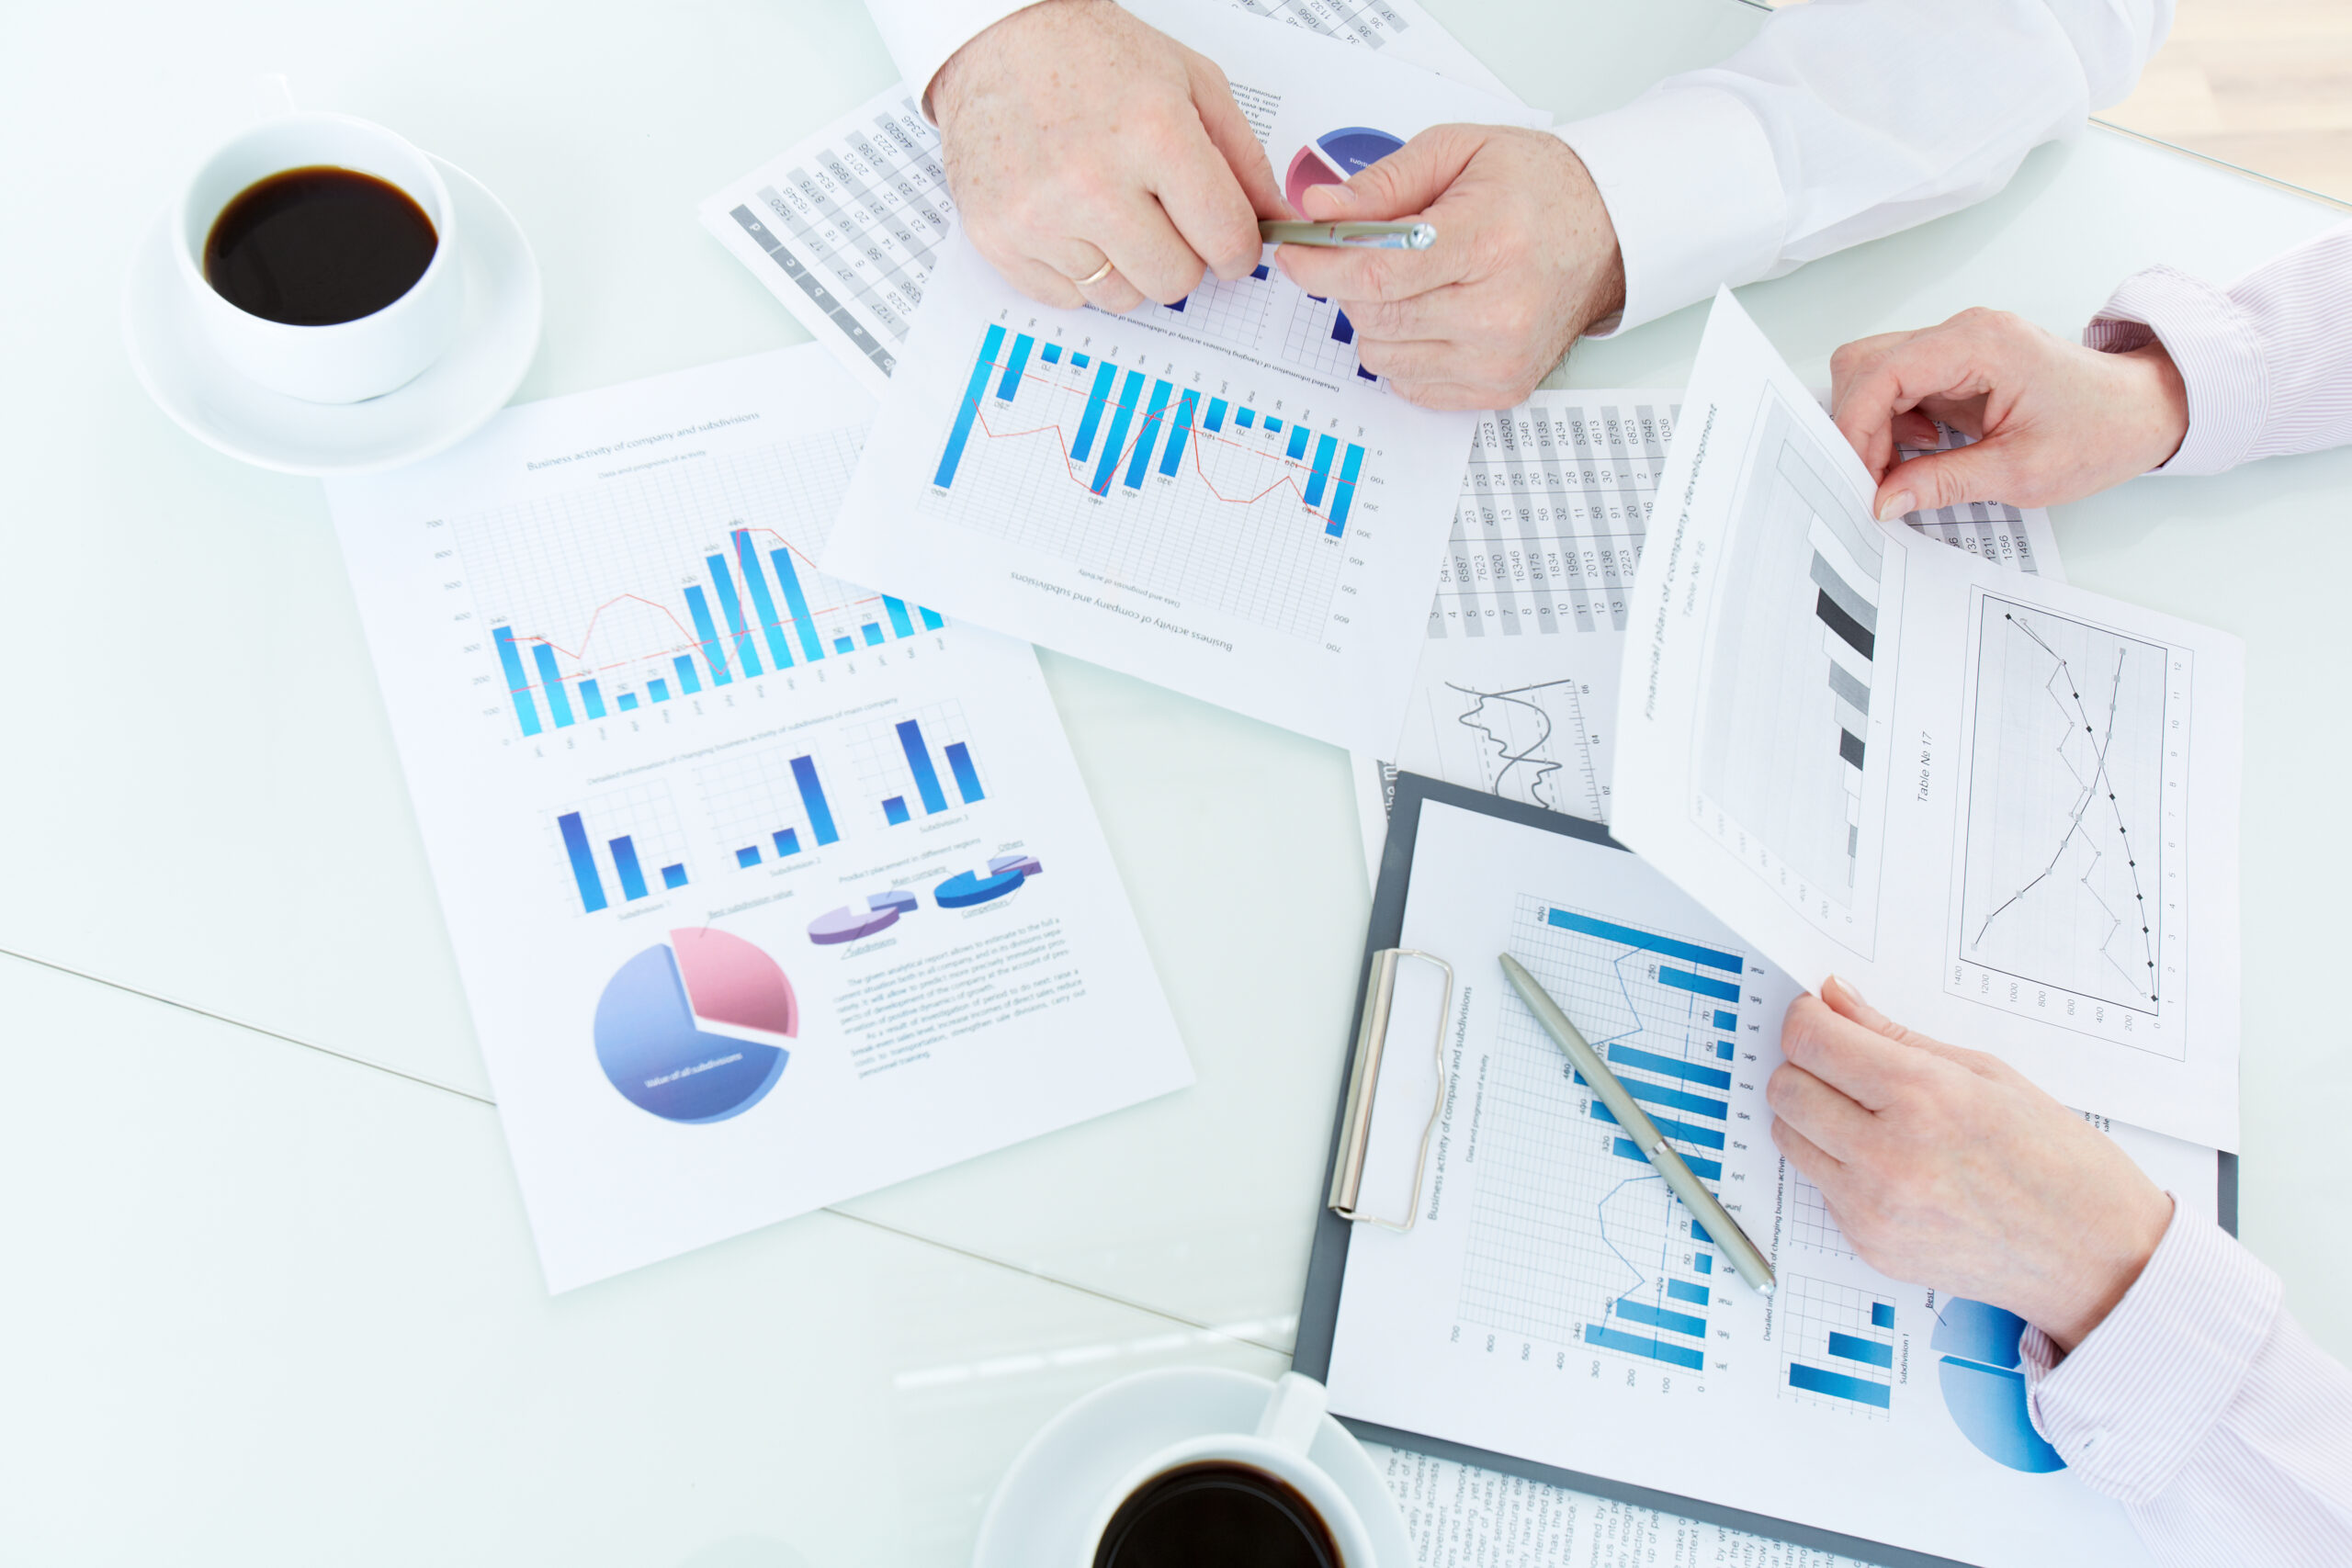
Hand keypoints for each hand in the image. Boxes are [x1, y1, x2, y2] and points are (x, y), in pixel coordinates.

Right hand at [929, 0, 1286, 313]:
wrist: (996, 38)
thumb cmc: (1090, 53)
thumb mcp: (1188, 81)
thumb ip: (1242, 156)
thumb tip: (1277, 219)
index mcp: (1152, 133)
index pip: (1225, 238)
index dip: (1238, 248)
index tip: (1230, 243)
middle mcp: (1093, 182)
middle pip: (1174, 280)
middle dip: (1183, 256)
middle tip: (1164, 217)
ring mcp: (1040, 217)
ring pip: (1121, 297)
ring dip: (1129, 266)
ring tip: (1111, 212)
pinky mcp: (998, 239)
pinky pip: (1067, 298)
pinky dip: (1078, 271)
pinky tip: (1072, 220)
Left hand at [1273, 125, 1623, 408]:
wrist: (1607, 232)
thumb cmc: (1536, 188)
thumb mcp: (1459, 151)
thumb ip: (1384, 183)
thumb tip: (1321, 209)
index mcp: (1490, 241)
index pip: (1378, 271)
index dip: (1322, 265)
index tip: (1295, 253)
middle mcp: (1499, 311)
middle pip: (1374, 316)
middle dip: (1347, 284)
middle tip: (1357, 254)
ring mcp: (1501, 359)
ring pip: (1381, 356)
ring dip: (1375, 319)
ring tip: (1413, 280)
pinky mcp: (1500, 389)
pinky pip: (1409, 384)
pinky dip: (1403, 350)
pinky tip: (1432, 313)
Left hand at [1769, 978, 2172, 1351]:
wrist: (2097, 1261)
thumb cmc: (2060, 1163)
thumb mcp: (1989, 1075)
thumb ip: (1897, 1035)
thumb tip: (1835, 997)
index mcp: (1924, 1097)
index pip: (1811, 1041)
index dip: (1808, 1019)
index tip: (1822, 1018)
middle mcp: (1888, 1154)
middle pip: (1786, 1088)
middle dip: (1806, 1066)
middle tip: (1845, 1066)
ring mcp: (1873, 1208)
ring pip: (1789, 1137)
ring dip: (1813, 1117)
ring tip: (1870, 1117)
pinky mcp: (1868, 1245)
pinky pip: (1819, 1186)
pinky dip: (1839, 1166)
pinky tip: (1893, 1165)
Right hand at [1829, 308, 2189, 519]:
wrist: (2145, 411)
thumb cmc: (2101, 431)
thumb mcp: (2022, 473)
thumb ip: (1944, 483)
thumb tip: (1884, 499)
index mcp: (1981, 345)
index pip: (1881, 372)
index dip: (1856, 427)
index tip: (1855, 475)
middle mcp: (1963, 333)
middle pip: (1865, 364)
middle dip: (1856, 425)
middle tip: (1870, 478)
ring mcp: (1959, 346)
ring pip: (1875, 374)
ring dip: (1873, 426)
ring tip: (1898, 471)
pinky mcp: (1958, 364)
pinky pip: (1900, 386)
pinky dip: (1893, 424)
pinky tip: (1921, 452)